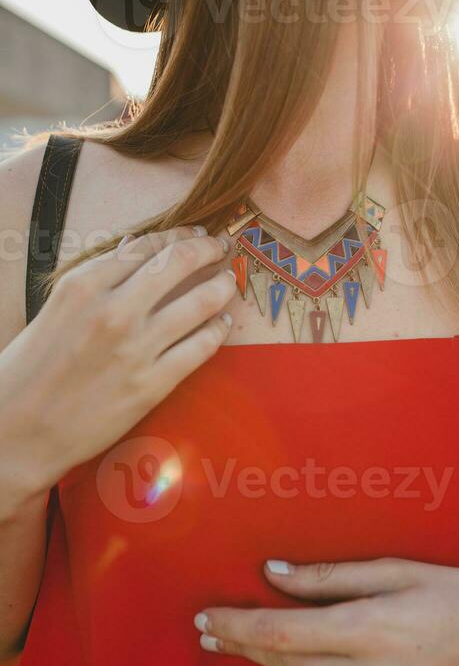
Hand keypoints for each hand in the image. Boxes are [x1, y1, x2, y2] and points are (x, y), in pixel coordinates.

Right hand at [0, 223, 236, 511]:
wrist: (19, 432)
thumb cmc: (32, 368)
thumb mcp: (58, 308)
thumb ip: (99, 280)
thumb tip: (136, 252)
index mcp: (84, 285)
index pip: (147, 246)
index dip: (179, 235)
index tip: (195, 233)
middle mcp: (114, 310)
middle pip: (180, 262)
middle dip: (209, 248)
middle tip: (221, 246)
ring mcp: (136, 348)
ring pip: (201, 301)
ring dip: (222, 285)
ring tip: (229, 281)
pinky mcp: (152, 385)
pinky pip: (201, 347)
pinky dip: (218, 330)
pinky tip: (222, 324)